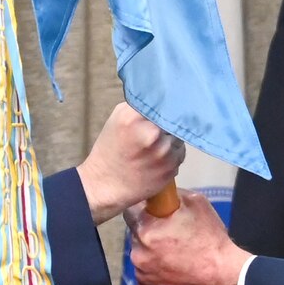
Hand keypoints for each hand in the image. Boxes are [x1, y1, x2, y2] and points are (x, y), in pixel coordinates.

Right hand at [78, 103, 184, 223]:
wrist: (104, 184)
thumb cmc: (110, 150)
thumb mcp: (118, 118)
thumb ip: (141, 107)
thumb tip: (164, 99)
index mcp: (135, 118)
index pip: (164, 102)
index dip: (166, 106)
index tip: (165, 107)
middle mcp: (152, 134)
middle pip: (174, 120)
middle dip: (168, 125)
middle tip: (157, 131)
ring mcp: (164, 153)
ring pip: (179, 139)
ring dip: (171, 141)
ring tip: (155, 148)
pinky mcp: (171, 170)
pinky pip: (179, 156)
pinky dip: (172, 156)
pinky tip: (157, 160)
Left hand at [129, 190, 249, 284]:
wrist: (223, 275)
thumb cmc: (211, 240)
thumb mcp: (196, 202)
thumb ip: (171, 195)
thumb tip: (160, 194)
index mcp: (146, 229)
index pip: (131, 211)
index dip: (144, 211)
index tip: (155, 214)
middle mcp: (138, 253)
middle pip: (136, 235)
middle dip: (150, 233)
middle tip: (171, 236)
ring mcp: (142, 274)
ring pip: (141, 256)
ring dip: (152, 253)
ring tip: (176, 255)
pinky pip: (146, 275)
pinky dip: (156, 272)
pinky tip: (174, 270)